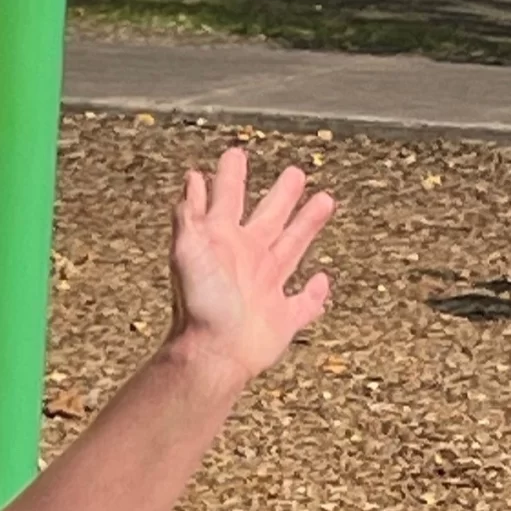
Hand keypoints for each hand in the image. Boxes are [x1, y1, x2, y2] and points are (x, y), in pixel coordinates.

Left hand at [167, 146, 334, 386]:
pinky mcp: (282, 319)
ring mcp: (266, 290)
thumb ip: (189, 218)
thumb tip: (190, 182)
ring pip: (293, 248)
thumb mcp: (187, 254)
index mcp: (224, 244)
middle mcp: (247, 263)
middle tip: (295, 173)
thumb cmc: (198, 307)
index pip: (228, 201)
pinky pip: (304, 304)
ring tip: (324, 201)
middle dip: (281, 196)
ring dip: (307, 226)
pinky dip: (315, 295)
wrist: (211, 356)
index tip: (234, 155)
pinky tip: (322, 283)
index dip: (230, 178)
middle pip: (270, 219)